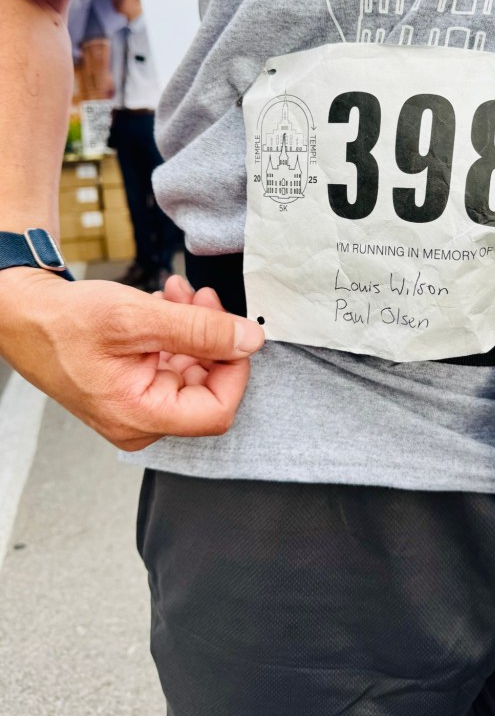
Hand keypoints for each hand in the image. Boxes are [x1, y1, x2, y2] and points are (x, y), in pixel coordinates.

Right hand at [0, 268, 263, 450]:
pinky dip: (176, 332)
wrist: (24, 316)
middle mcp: (141, 421)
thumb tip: (249, 340)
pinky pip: (173, 363)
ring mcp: (138, 407)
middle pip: (207, 386)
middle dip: (212, 336)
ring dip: (194, 327)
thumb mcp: (137, 318)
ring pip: (192, 369)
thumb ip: (199, 330)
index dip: (235, 367)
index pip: (218, 409)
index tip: (234, 330)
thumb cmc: (63, 323)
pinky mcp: (135, 389)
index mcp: (141, 416)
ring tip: (179, 294)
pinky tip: (165, 305)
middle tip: (202, 297)